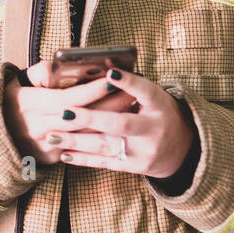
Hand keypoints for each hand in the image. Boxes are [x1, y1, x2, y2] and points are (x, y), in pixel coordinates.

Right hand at [4, 60, 139, 165]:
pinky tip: (119, 127)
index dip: (92, 90)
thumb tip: (57, 66)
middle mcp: (40, 127)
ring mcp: (47, 146)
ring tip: (131, 107)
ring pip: (86, 134)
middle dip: (110, 105)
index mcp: (31, 105)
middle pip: (83, 117)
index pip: (68, 98)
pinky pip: (82, 148)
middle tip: (132, 93)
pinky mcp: (53, 158)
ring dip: (111, 122)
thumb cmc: (12, 103)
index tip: (112, 79)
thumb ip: (39, 72)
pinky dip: (102, 136)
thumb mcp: (17, 83)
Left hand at [22, 67, 195, 177]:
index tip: (110, 74)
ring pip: (106, 146)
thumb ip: (132, 85)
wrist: (181, 150)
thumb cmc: (160, 114)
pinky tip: (63, 154)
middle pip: (121, 124)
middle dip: (90, 119)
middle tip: (64, 113)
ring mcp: (142, 151)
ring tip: (52, 135)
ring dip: (76, 141)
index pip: (146, 91)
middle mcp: (153, 130)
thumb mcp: (154, 96)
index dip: (129, 83)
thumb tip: (105, 66)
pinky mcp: (133, 166)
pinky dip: (83, 159)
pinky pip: (104, 163)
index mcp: (160, 106)